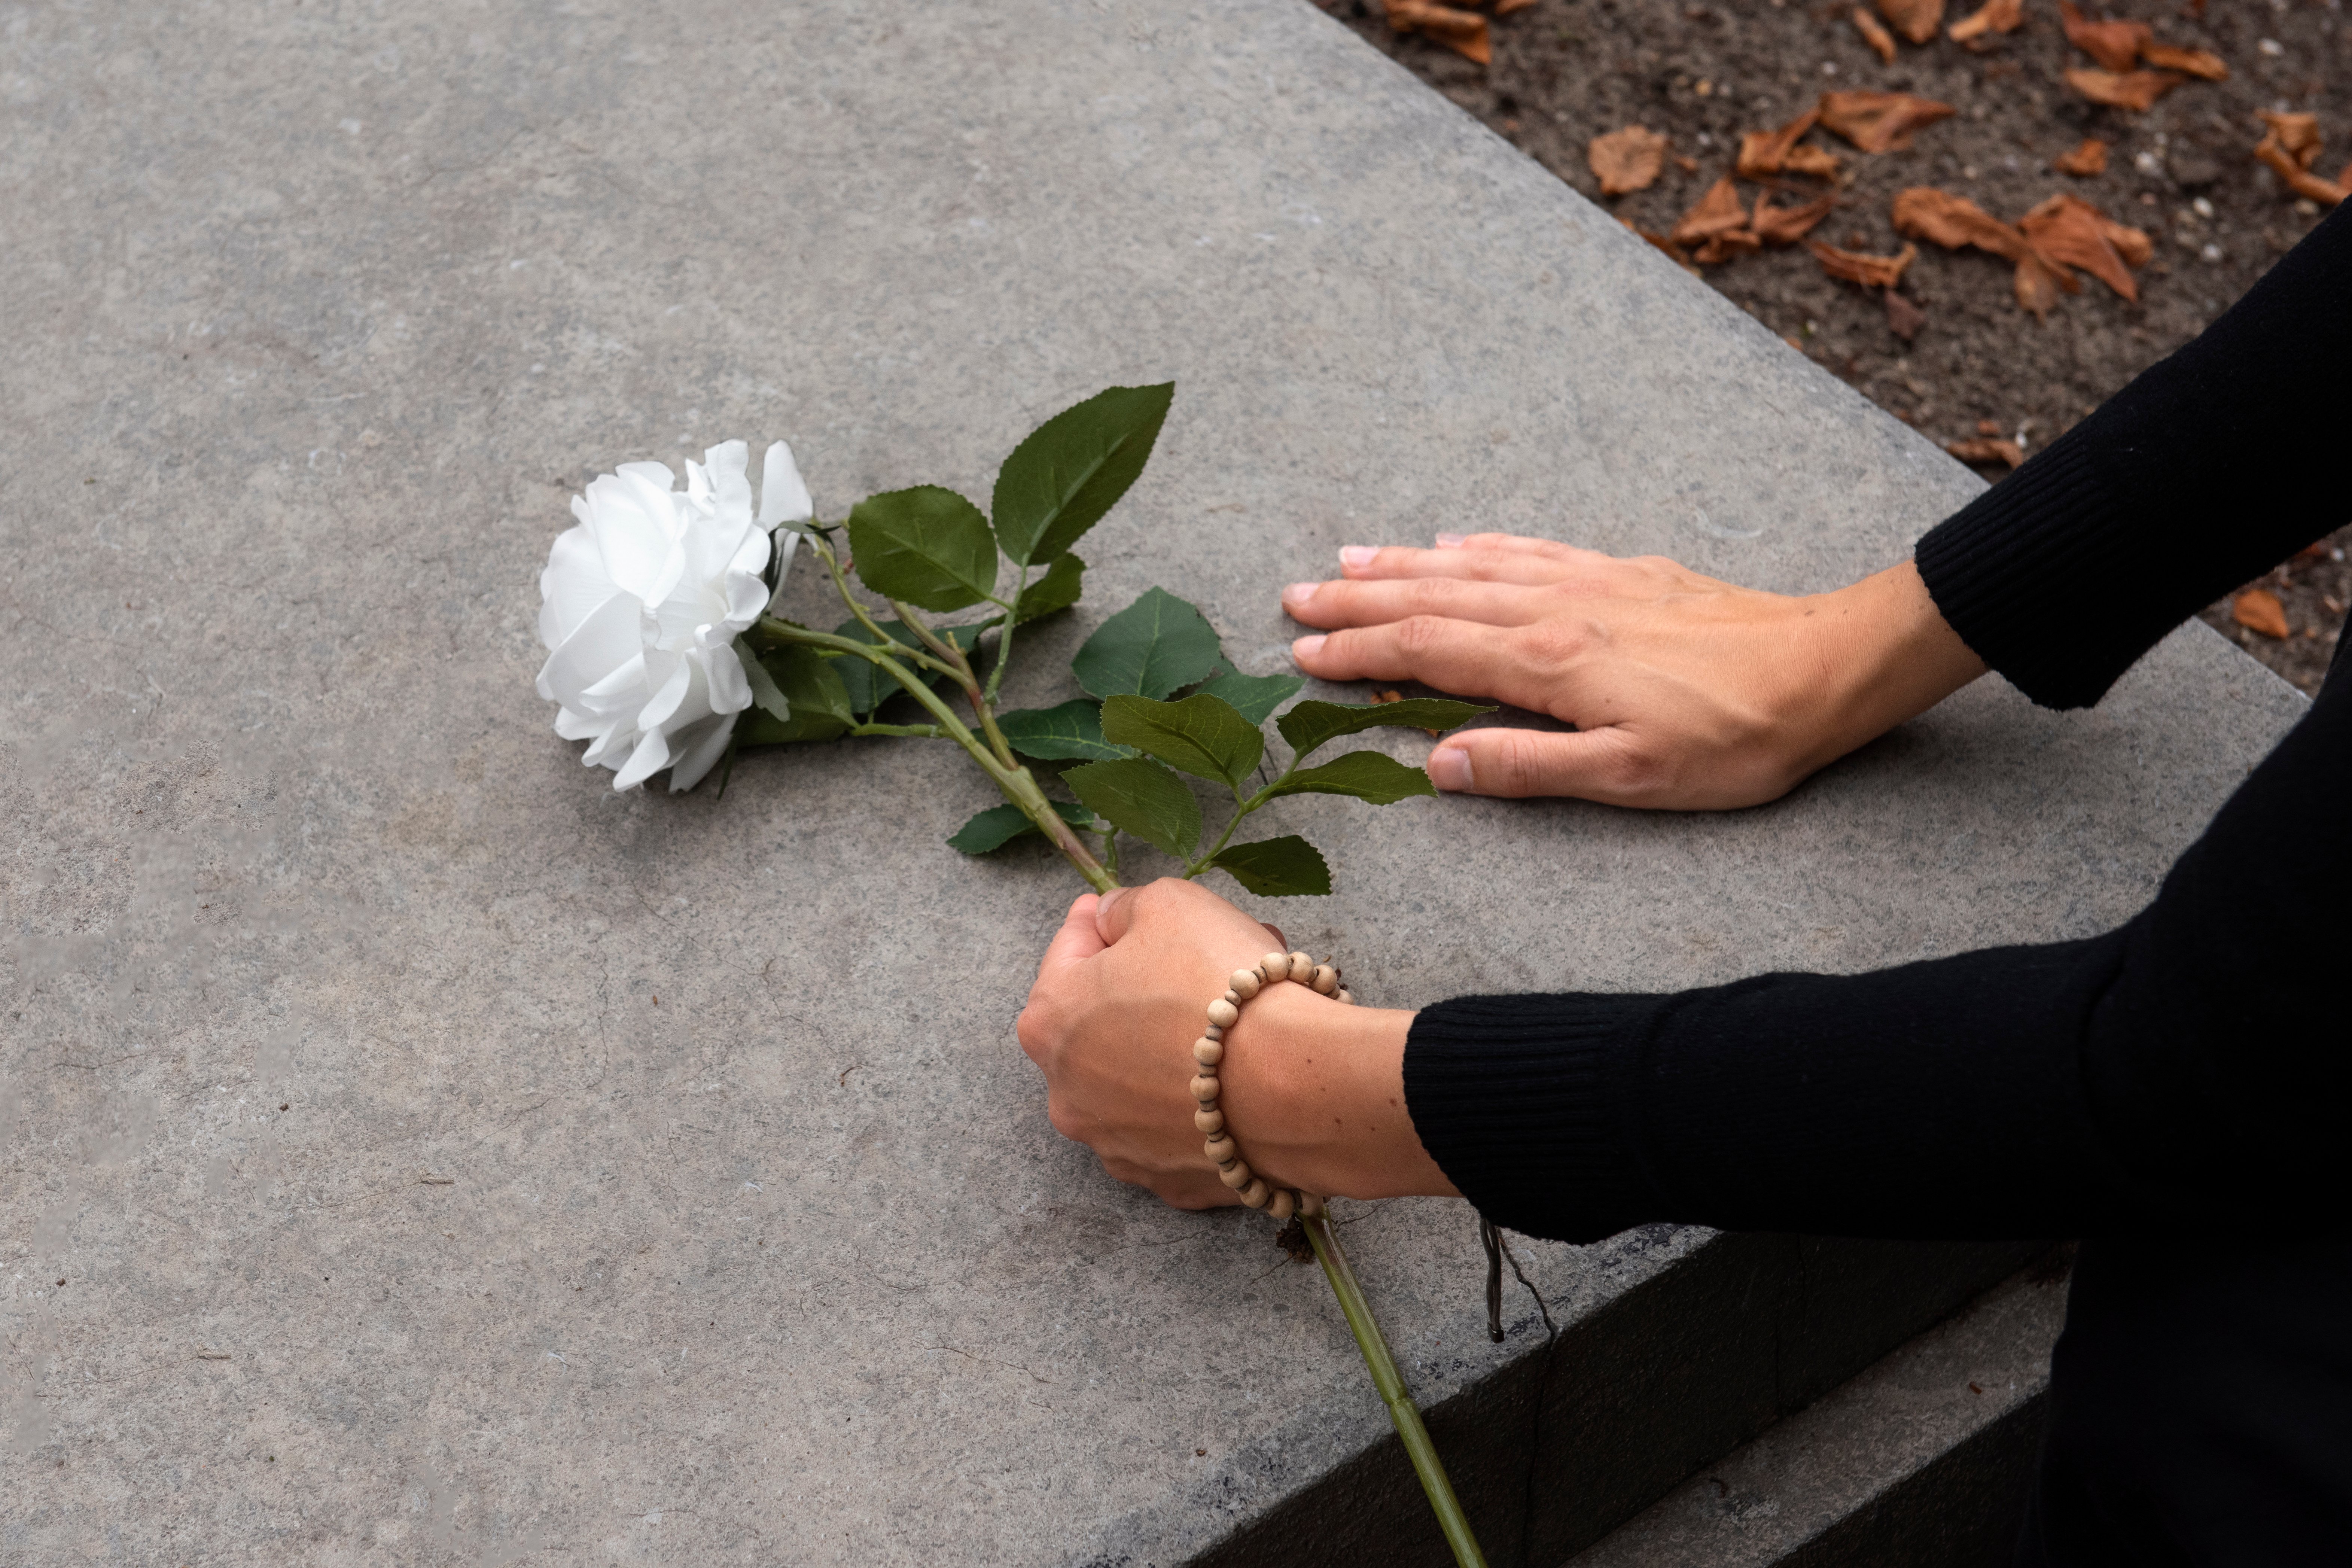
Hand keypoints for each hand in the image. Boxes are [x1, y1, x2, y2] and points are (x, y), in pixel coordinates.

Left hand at [1016, 879, 1452, 1207]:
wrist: (1295, 1085)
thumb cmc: (1221, 984)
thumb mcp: (1169, 904)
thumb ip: (1125, 908)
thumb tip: (1113, 920)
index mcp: (1051, 1021)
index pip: (1070, 951)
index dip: (1106, 925)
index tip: (1130, 915)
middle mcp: (1068, 1093)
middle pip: (1105, 1022)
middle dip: (1150, 988)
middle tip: (1202, 963)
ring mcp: (1117, 1147)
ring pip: (1141, 1080)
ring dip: (1172, 1047)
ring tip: (1233, 1020)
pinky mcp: (1169, 1182)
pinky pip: (1180, 1127)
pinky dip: (1201, 1102)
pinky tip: (1239, 1079)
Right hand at [1282, 535, 1985, 809]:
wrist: (1825, 669)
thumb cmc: (1734, 739)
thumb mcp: (1631, 778)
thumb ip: (1529, 769)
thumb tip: (1438, 765)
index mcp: (1548, 663)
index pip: (1427, 651)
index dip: (1358, 652)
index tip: (1300, 653)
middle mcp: (1556, 609)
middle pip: (1434, 598)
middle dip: (1358, 600)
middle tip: (1294, 599)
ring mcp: (1589, 582)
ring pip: (1472, 566)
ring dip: (1403, 565)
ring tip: (1347, 560)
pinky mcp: (1624, 572)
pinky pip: (1530, 549)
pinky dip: (1479, 546)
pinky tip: (1452, 542)